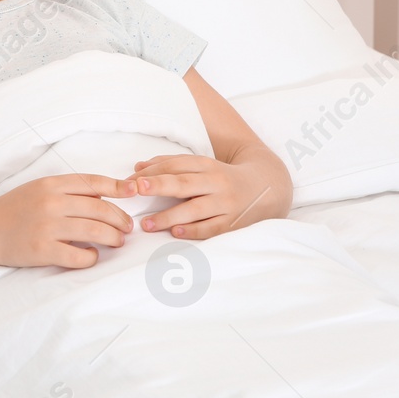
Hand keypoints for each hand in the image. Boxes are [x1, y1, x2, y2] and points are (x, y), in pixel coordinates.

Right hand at [0, 173, 134, 270]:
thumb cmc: (14, 210)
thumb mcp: (38, 189)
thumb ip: (67, 191)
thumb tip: (104, 198)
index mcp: (51, 184)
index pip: (93, 182)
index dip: (118, 187)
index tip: (134, 192)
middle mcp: (50, 202)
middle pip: (100, 209)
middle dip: (120, 219)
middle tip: (127, 228)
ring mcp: (46, 227)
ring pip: (95, 231)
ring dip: (113, 238)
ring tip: (117, 241)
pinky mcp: (42, 251)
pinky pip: (79, 256)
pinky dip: (91, 257)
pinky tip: (92, 256)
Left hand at [125, 151, 289, 239]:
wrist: (268, 187)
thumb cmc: (224, 177)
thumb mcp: (202, 166)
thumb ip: (171, 165)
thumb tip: (138, 167)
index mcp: (207, 165)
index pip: (176, 166)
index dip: (152, 172)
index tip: (130, 181)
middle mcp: (217, 183)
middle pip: (184, 183)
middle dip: (159, 185)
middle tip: (136, 190)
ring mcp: (226, 204)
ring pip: (196, 209)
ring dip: (170, 216)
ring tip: (147, 224)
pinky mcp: (233, 223)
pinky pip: (212, 228)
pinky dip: (194, 231)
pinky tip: (176, 233)